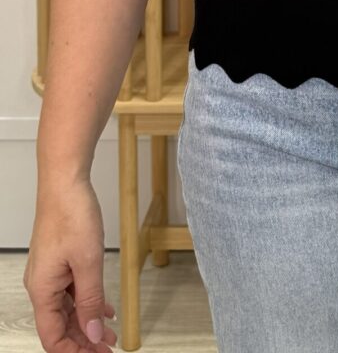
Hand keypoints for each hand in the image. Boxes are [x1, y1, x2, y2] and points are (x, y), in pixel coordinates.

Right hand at [23, 180, 117, 351]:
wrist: (65, 183)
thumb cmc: (72, 216)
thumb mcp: (88, 262)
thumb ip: (90, 301)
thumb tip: (94, 334)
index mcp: (42, 290)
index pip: (52, 337)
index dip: (73, 352)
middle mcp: (42, 285)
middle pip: (60, 326)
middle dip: (83, 341)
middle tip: (109, 350)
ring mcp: (50, 273)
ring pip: (68, 310)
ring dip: (88, 324)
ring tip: (112, 335)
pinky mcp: (60, 262)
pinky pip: (72, 292)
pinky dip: (88, 303)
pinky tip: (106, 310)